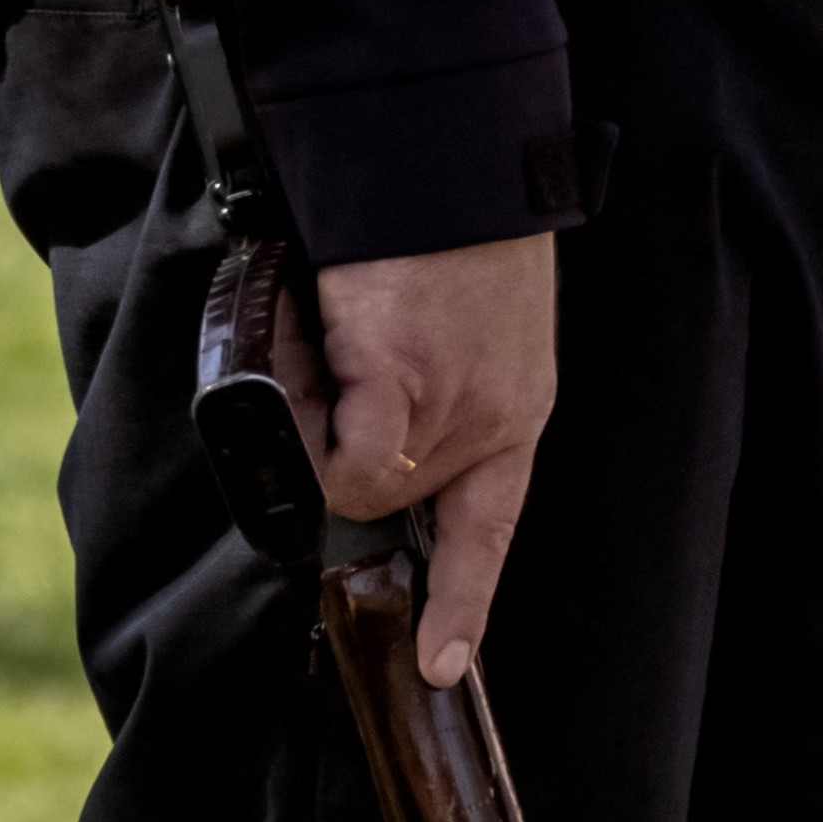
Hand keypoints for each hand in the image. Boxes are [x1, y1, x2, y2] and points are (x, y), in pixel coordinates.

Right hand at [304, 231, 558, 686]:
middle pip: (390, 503)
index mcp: (516, 409)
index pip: (491, 528)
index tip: (439, 664)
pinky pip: (345, 456)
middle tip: (319, 357)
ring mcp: (457, 411)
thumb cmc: (446, 229)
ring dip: (310, 415)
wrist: (450, 157)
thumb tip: (353, 434)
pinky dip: (306, 410)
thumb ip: (424, 392)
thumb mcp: (466, 325)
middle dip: (334, 448)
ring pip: (355, 480)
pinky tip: (313, 339)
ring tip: (321, 329)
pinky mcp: (410, 387)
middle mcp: (494, 421)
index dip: (461, 600)